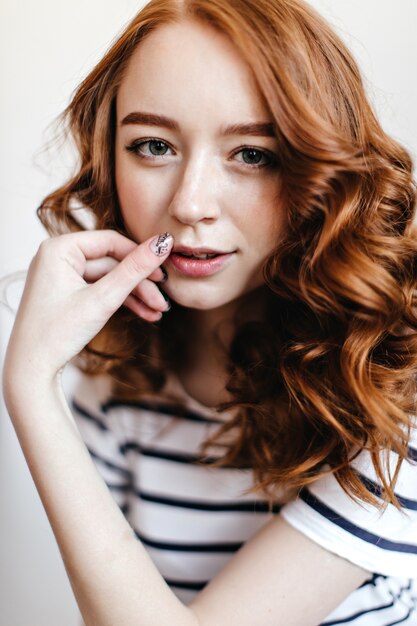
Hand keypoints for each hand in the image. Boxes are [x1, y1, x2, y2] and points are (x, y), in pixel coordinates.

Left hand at [3, 230, 173, 384]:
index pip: (110, 241)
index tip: (164, 272)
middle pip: (112, 263)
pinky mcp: (67, 293)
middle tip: (163, 301)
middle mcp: (58, 257)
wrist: (31, 370)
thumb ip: (134, 270)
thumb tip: (164, 242)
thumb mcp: (102, 299)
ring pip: (109, 279)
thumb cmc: (57, 333)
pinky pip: (100, 290)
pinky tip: (144, 314)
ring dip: (135, 296)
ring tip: (157, 313)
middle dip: (140, 284)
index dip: (140, 255)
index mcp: (58, 248)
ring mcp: (62, 276)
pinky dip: (121, 302)